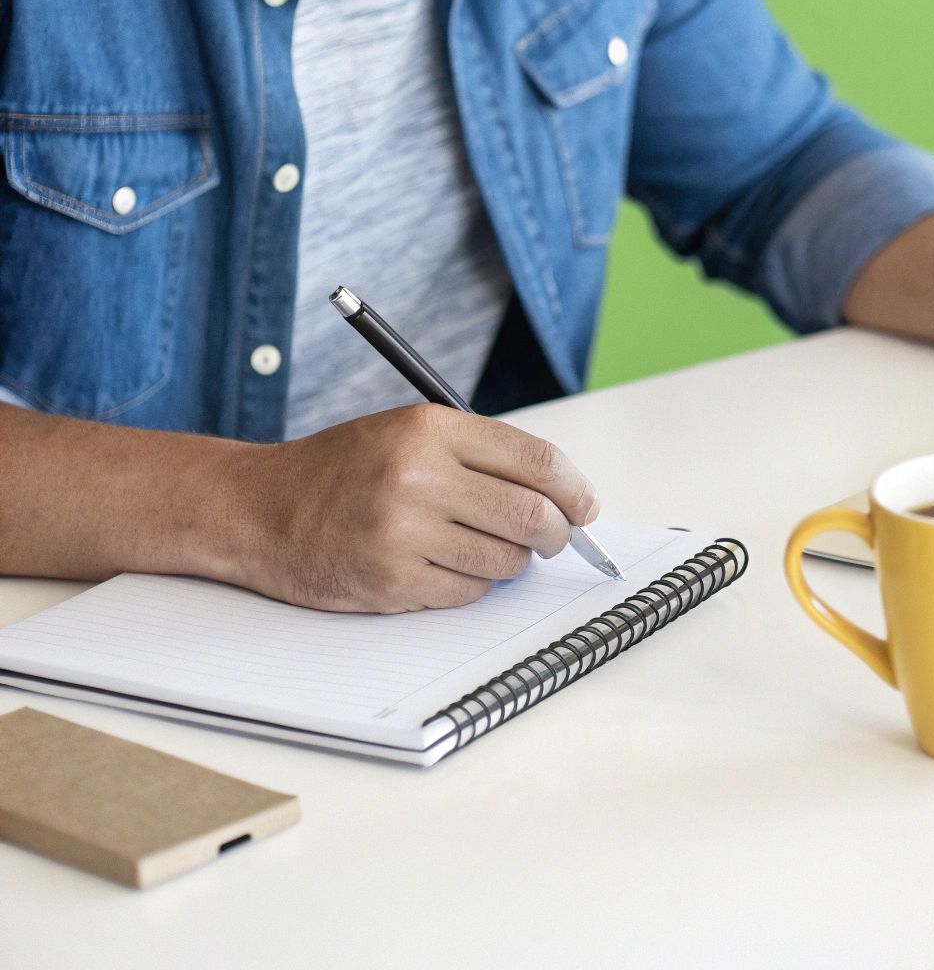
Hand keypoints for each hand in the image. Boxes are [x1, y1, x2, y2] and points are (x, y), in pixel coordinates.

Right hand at [224, 404, 599, 612]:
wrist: (259, 509)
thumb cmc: (342, 472)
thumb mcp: (408, 433)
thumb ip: (480, 455)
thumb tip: (565, 496)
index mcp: (430, 429)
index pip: (538, 461)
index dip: (576, 490)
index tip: (586, 507)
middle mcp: (418, 475)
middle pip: (534, 515)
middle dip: (558, 534)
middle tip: (554, 539)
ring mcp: (404, 531)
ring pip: (507, 560)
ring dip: (510, 561)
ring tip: (480, 547)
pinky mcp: (392, 579)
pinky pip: (470, 592)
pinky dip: (471, 585)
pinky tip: (442, 566)